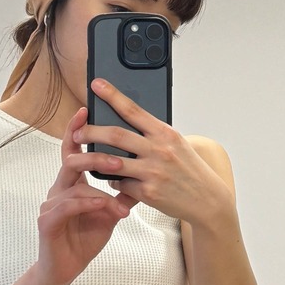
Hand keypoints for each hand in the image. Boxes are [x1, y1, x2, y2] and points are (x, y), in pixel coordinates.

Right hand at [37, 107, 136, 284]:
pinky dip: (88, 203)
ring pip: (72, 183)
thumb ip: (122, 193)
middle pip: (71, 160)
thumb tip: (145, 172)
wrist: (64, 269)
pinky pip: (67, 206)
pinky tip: (102, 205)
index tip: (86, 110)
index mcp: (72, 182)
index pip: (73, 150)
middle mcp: (58, 188)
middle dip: (94, 155)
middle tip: (118, 158)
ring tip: (119, 192)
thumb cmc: (85, 237)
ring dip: (99, 186)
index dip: (77, 129)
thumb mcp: (110, 212)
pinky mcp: (47, 221)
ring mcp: (50, 204)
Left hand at [72, 79, 234, 226]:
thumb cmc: (190, 168)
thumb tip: (127, 123)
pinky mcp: (148, 192)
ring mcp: (153, 171)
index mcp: (164, 132)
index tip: (96, 85)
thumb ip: (153, 134)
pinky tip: (111, 179)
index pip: (133, 109)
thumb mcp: (176, 144)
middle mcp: (158, 149)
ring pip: (112, 162)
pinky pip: (121, 184)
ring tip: (77, 157)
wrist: (208, 199)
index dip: (112, 95)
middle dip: (91, 131)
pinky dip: (113, 181)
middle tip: (77, 131)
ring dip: (90, 159)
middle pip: (116, 135)